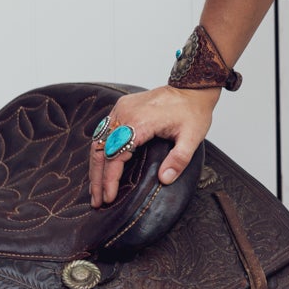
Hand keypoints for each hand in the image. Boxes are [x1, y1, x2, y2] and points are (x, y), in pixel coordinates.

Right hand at [87, 85, 217, 207]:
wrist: (192, 88)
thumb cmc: (193, 112)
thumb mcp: (192, 138)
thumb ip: (179, 159)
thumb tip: (165, 179)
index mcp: (140, 122)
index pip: (115, 156)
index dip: (110, 178)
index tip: (109, 197)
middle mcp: (125, 114)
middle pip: (100, 150)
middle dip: (97, 178)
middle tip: (97, 200)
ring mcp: (121, 109)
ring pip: (98, 141)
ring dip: (95, 166)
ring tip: (96, 190)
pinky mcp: (121, 108)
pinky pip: (104, 132)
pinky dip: (100, 151)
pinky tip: (100, 167)